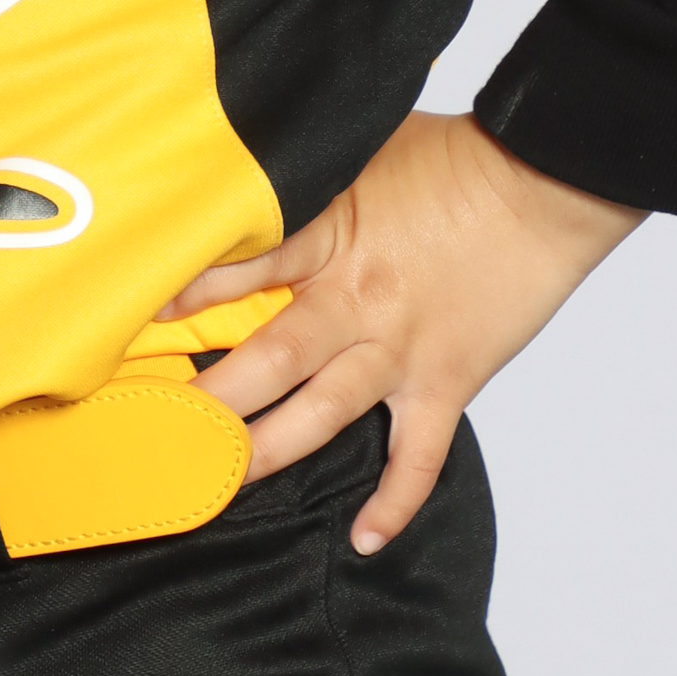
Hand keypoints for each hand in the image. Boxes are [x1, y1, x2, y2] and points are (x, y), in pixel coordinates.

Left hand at [163, 112, 642, 552]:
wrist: (542, 183)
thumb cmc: (456, 154)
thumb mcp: (364, 139)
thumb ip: (308, 159)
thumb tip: (256, 142)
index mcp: (329, 232)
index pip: (239, 270)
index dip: (183, 295)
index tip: (133, 318)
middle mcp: (355, 299)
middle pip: (267, 359)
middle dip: (210, 399)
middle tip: (160, 429)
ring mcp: (399, 348)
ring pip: (320, 414)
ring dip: (267, 451)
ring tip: (217, 480)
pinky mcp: (446, 380)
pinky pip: (417, 457)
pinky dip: (393, 501)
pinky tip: (364, 537)